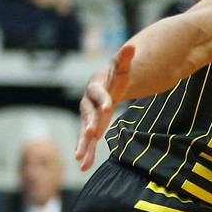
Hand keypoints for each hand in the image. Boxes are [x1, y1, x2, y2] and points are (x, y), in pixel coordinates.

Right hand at [76, 42, 134, 169]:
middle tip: (90, 133)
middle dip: (88, 123)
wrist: (105, 85)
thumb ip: (125, 58)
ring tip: (79, 158)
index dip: (103, 99)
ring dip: (82, 144)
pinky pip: (88, 141)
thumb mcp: (122, 67)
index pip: (98, 93)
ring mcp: (88, 117)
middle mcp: (88, 103)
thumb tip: (132, 46)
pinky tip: (84, 166)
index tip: (109, 107)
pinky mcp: (92, 128)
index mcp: (96, 88)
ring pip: (84, 131)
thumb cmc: (115, 75)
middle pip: (87, 114)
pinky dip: (87, 153)